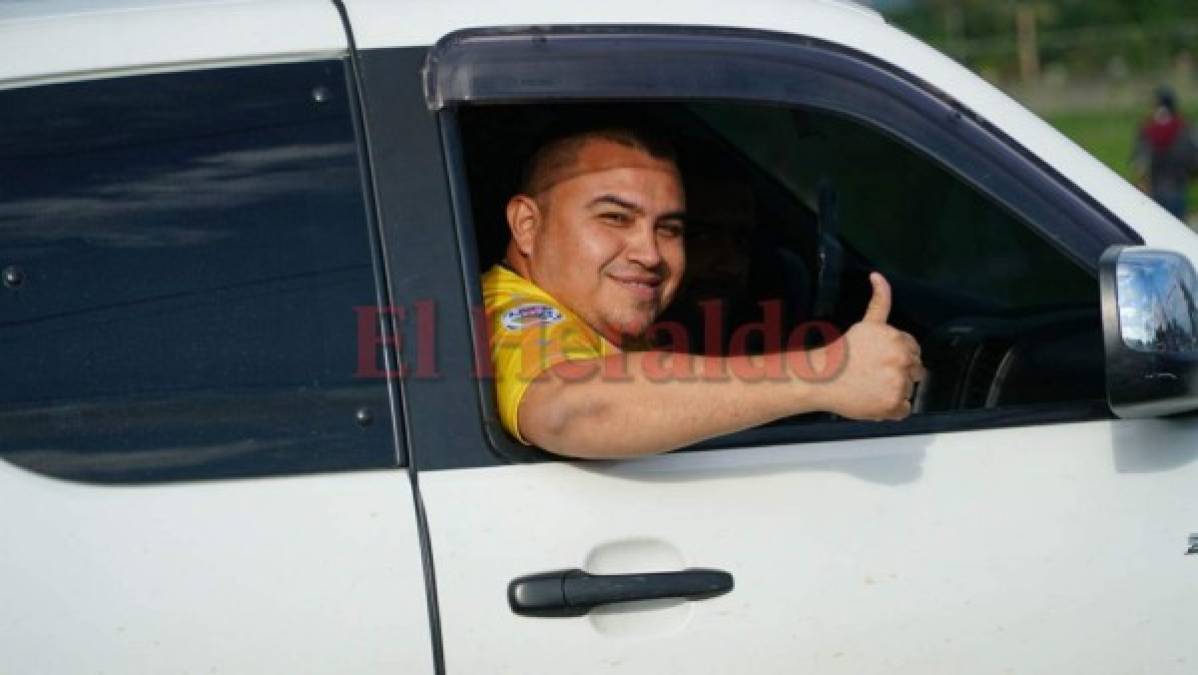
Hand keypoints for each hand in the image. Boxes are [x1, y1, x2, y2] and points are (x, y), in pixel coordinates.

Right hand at [814, 272, 923, 420]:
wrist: (821, 378)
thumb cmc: (843, 353)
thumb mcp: (867, 324)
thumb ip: (880, 300)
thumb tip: (877, 275)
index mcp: (898, 339)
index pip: (914, 352)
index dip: (897, 358)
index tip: (880, 361)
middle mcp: (901, 359)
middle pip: (916, 372)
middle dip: (898, 374)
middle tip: (874, 375)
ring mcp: (898, 382)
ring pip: (908, 390)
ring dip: (893, 391)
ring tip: (870, 387)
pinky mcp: (892, 404)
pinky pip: (904, 409)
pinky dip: (891, 409)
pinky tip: (873, 399)